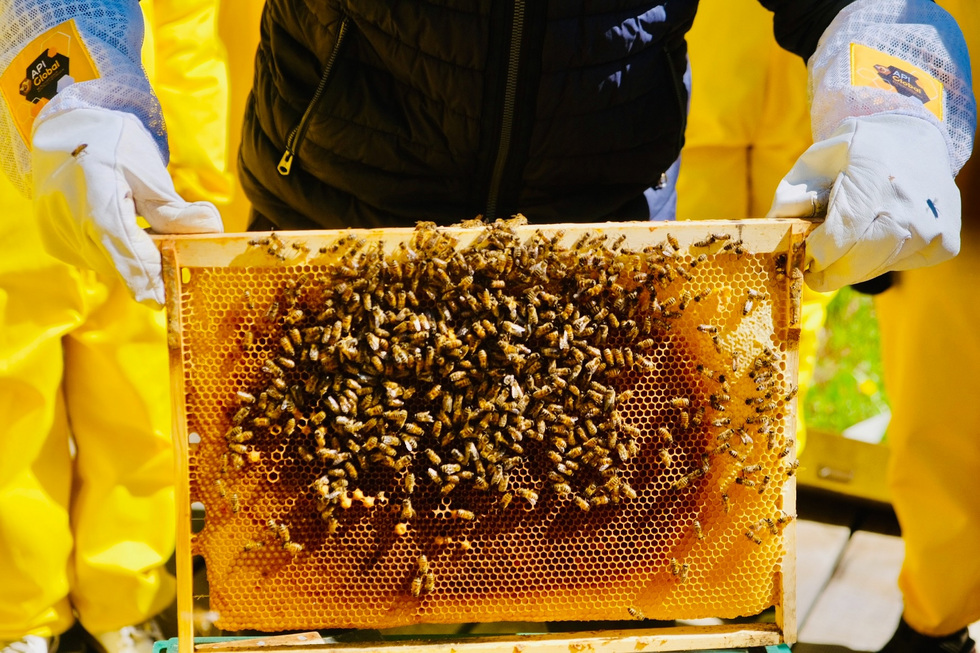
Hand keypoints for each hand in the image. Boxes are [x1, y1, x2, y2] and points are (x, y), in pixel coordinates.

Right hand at [32, 108, 223, 307]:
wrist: (60, 128)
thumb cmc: (109, 142)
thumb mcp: (147, 170)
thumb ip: (175, 210)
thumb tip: (212, 231)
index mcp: (99, 205)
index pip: (132, 258)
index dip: (155, 281)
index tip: (174, 298)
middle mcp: (74, 229)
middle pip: (126, 266)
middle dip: (156, 265)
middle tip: (182, 252)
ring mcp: (62, 238)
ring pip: (114, 265)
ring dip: (139, 257)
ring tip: (149, 227)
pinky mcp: (59, 243)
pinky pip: (100, 257)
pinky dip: (122, 251)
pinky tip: (129, 227)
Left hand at [767, 113, 960, 291]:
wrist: (916, 139)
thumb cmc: (856, 153)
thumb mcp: (817, 159)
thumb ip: (791, 193)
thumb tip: (774, 226)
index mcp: (872, 176)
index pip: (839, 234)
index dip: (815, 254)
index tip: (802, 259)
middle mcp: (908, 203)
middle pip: (858, 260)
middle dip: (828, 271)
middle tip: (814, 270)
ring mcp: (932, 225)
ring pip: (878, 267)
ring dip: (852, 267)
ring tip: (842, 252)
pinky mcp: (945, 242)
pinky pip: (901, 265)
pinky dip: (881, 261)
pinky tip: (877, 239)